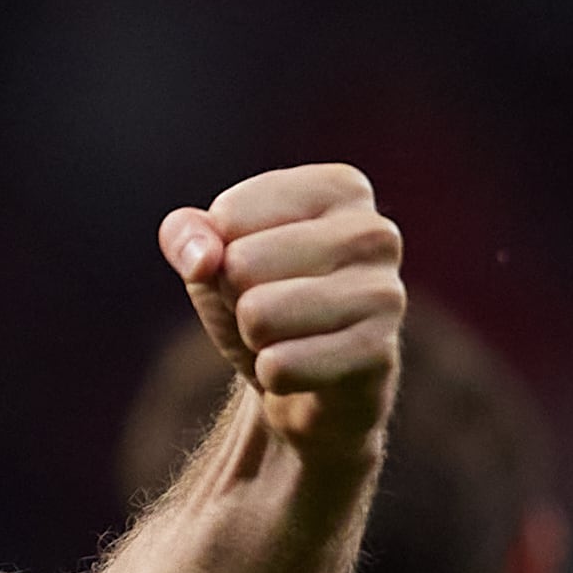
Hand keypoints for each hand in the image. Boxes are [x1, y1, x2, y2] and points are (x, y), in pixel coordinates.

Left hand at [156, 163, 403, 461]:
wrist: (306, 383)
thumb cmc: (262, 300)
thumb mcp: (212, 257)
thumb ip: (186, 235)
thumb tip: (202, 259)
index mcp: (339, 188)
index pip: (229, 215)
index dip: (219, 255)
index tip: (256, 271)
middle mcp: (374, 232)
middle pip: (242, 264)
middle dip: (235, 298)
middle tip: (269, 310)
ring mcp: (386, 294)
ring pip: (258, 315)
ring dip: (253, 337)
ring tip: (285, 336)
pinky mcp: (378, 355)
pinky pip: (279, 366)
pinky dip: (271, 375)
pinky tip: (302, 369)